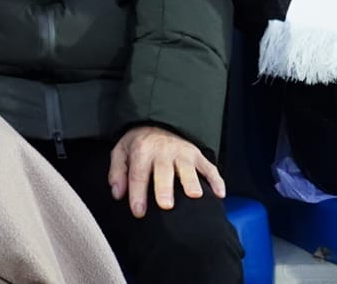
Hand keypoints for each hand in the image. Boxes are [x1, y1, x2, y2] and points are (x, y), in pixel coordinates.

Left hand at [109, 125, 225, 218]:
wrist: (158, 123)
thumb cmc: (139, 144)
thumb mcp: (121, 151)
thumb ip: (118, 172)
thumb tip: (118, 194)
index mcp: (142, 149)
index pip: (138, 173)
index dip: (137, 194)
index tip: (138, 212)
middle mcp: (163, 150)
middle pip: (163, 171)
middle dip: (164, 187)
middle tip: (165, 205)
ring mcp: (183, 152)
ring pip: (188, 168)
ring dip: (191, 181)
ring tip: (195, 195)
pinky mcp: (198, 156)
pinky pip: (210, 168)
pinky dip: (216, 180)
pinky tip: (219, 194)